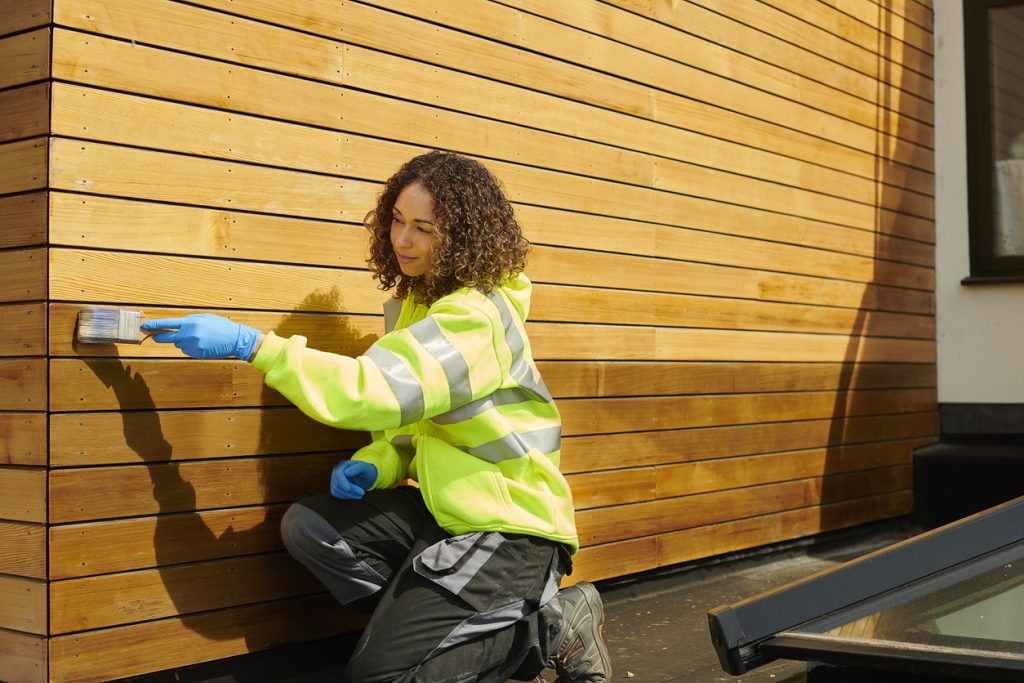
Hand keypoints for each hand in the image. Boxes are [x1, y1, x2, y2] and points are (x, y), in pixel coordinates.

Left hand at [142, 314, 261, 359]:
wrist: (235, 339)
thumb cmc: (220, 326)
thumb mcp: (204, 318)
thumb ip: (188, 321)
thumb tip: (175, 325)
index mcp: (190, 324)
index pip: (167, 324)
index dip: (154, 326)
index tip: (145, 326)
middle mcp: (189, 335)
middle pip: (167, 338)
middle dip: (160, 337)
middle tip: (156, 335)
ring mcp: (192, 346)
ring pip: (179, 344)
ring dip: (183, 341)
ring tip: (198, 337)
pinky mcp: (196, 354)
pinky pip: (187, 350)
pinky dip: (191, 347)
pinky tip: (202, 344)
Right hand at [330, 460, 377, 499]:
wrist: (364, 476)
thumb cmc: (365, 470)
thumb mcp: (365, 467)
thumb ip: (357, 468)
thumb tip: (346, 473)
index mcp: (343, 464)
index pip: (338, 474)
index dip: (342, 482)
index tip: (348, 489)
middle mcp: (336, 471)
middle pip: (338, 484)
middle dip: (350, 490)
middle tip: (362, 493)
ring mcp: (334, 479)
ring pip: (336, 490)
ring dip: (348, 495)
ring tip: (360, 495)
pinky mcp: (334, 486)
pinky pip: (336, 494)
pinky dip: (345, 496)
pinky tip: (354, 495)